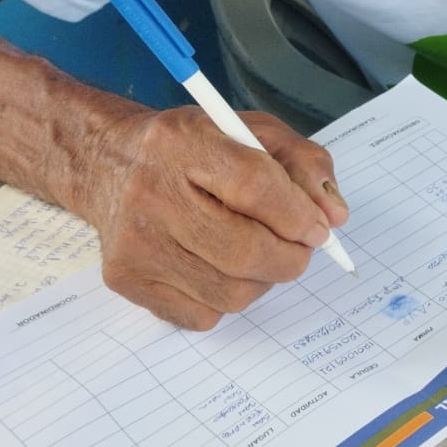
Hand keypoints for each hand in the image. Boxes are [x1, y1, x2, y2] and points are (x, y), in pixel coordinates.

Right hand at [80, 105, 348, 329]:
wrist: (112, 163)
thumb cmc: (196, 146)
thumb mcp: (254, 131)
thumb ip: (303, 163)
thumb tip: (335, 218)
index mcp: (184, 142)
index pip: (253, 185)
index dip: (297, 214)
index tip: (320, 228)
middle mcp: (151, 193)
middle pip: (243, 250)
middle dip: (291, 257)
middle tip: (303, 249)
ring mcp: (135, 243)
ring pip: (229, 292)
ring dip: (264, 280)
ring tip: (263, 254)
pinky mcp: (125, 281)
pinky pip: (202, 315)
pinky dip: (229, 299)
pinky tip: (224, 268)